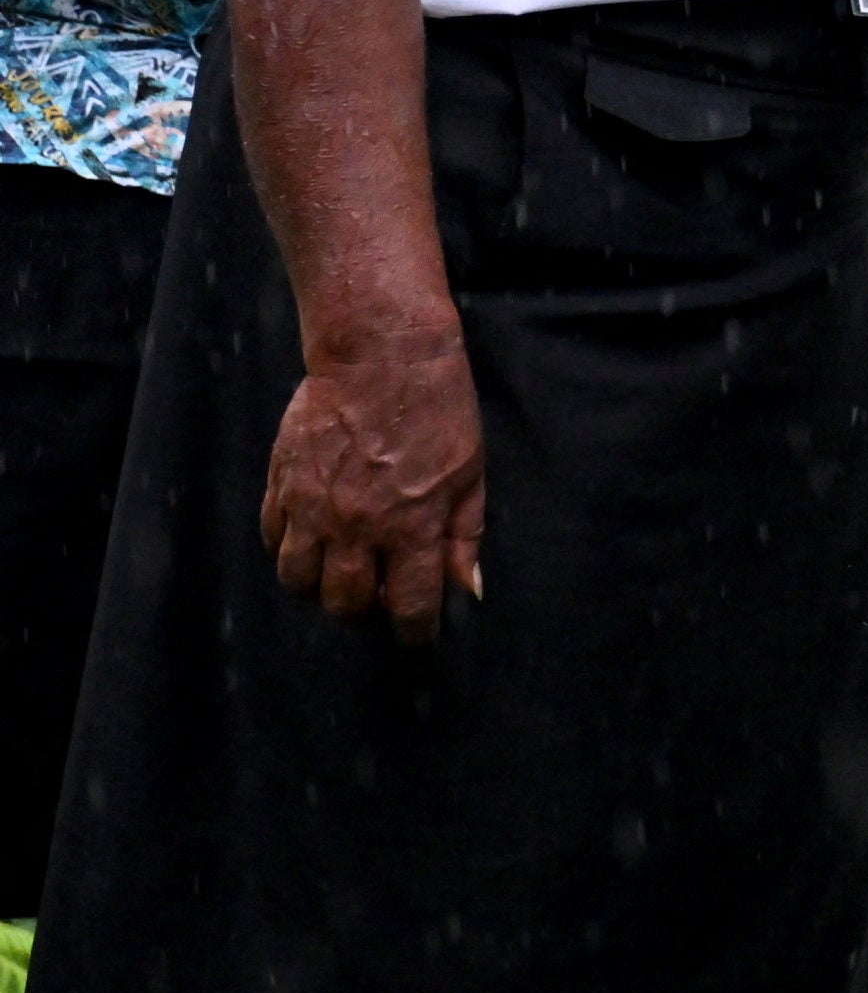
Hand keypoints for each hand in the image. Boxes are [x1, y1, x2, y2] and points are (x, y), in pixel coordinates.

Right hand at [262, 313, 482, 634]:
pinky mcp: (282, 485)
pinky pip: (274, 541)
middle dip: (365, 612)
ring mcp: (312, 509)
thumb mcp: (469, 473)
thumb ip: (464, 536)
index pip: (409, 607)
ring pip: (298, 582)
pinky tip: (312, 541)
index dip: (416, 631)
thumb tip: (466, 589)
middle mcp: (356, 528)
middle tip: (379, 597)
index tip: (420, 634)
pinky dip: (290, 552)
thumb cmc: (438, 410)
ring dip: (321, 588)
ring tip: (342, 572)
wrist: (380, 357)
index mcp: (411, 527)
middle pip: (345, 604)